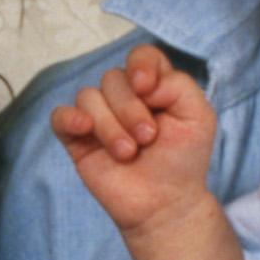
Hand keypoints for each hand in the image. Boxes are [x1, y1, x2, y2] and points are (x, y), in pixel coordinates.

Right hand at [50, 44, 223, 242]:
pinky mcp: (77, 139)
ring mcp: (98, 117)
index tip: (147, 88)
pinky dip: (70, 118)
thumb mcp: (198, 117)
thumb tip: (140, 81)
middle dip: (130, 109)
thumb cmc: (183, 160)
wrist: (165, 203)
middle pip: (112, 78)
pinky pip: (60, 116)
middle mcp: (124, 96)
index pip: (141, 56)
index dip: (140, 65)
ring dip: (110, 126)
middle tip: (148, 139)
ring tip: (128, 154)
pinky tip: (86, 130)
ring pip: (89, 97)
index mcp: (153, 86)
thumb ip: (178, 85)